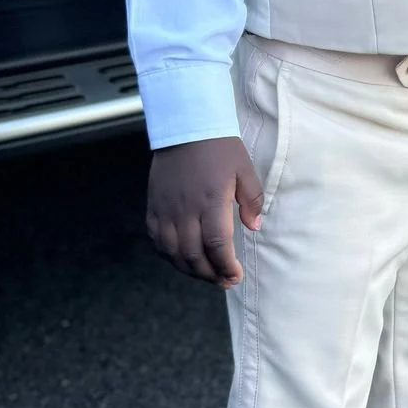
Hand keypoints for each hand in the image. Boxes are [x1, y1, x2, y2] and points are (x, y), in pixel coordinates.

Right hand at [145, 136, 263, 286]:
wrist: (185, 126)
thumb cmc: (219, 147)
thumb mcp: (245, 170)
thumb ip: (252, 200)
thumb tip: (254, 227)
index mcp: (212, 201)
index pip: (217, 245)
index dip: (226, 267)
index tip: (236, 275)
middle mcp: (186, 209)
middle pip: (194, 255)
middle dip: (210, 275)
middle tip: (224, 280)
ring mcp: (166, 209)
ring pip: (172, 253)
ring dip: (189, 270)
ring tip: (206, 274)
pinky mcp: (153, 206)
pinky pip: (156, 240)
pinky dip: (168, 255)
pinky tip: (181, 259)